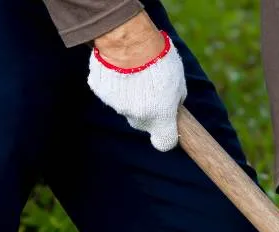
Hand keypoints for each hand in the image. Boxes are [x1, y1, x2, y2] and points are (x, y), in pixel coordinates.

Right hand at [88, 12, 185, 150]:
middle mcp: (137, 118)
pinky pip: (109, 91)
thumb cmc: (159, 59)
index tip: (167, 126)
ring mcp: (116, 106)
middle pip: (142, 123)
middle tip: (150, 89)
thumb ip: (176, 99)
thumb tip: (174, 104)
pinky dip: (114, 83)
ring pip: (125, 106)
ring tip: (134, 72)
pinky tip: (119, 66)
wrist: (129, 40)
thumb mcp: (179, 80)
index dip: (166, 135)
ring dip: (129, 94)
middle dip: (147, 111)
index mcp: (160, 118)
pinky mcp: (100, 91)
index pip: (164, 143)